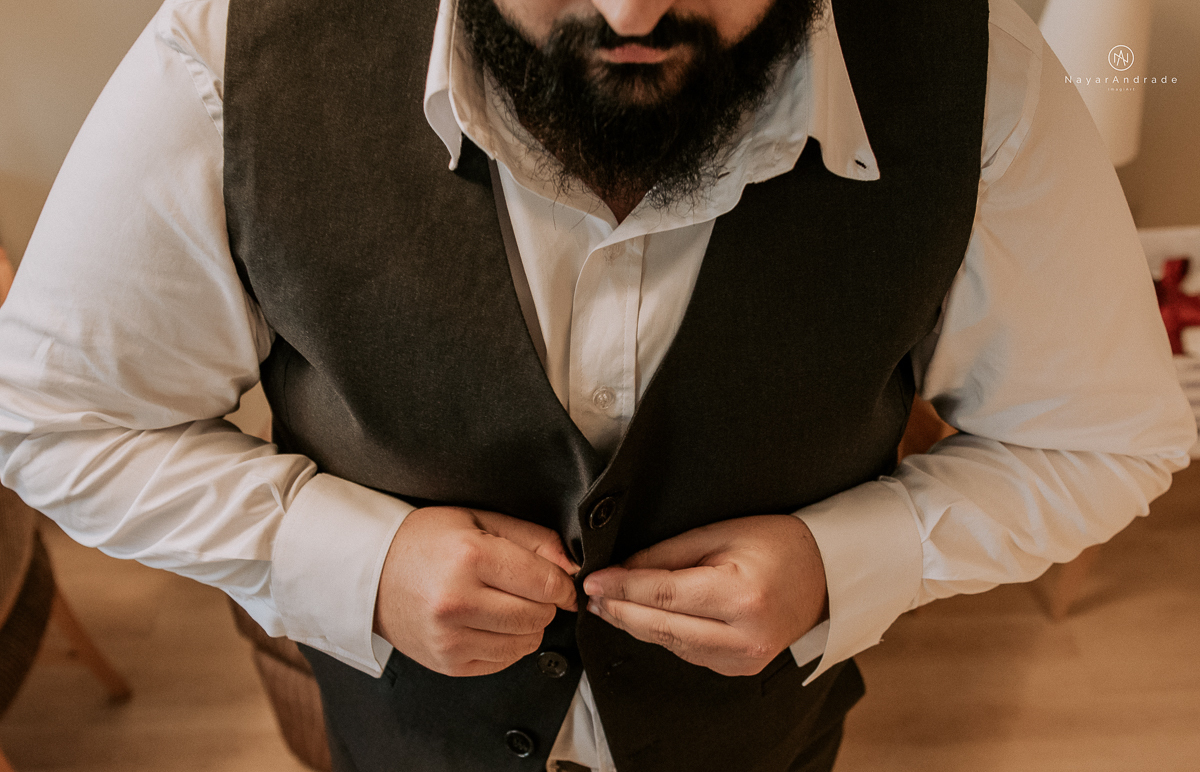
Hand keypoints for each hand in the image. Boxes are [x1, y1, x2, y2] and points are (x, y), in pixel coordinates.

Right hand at [375, 507, 578, 676]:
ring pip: (525, 643)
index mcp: (470, 557)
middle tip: (526, 590)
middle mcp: (458, 601)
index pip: (545, 583)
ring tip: (505, 605)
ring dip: (528, 626)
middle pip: (538, 616)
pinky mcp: (448, 662)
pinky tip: (488, 623)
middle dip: (544, 604)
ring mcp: (450, 637)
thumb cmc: (426, 542)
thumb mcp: (479, 520)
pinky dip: (508, 644)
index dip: (563, 585)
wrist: (371, 573)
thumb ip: (532, 538)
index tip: (562, 583)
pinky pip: (503, 661)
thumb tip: (570, 565)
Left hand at [583, 515, 826, 676]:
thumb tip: (622, 571)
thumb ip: (667, 555)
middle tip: (593, 597)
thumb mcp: (720, 534)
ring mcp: (745, 658)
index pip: (664, 595)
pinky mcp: (741, 668)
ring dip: (636, 625)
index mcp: (741, 596)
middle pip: (663, 628)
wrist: (825, 574)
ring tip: (610, 605)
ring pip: (672, 645)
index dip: (622, 589)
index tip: (594, 581)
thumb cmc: (778, 545)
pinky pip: (689, 653)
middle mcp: (744, 635)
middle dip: (621, 611)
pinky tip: (645, 619)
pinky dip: (664, 636)